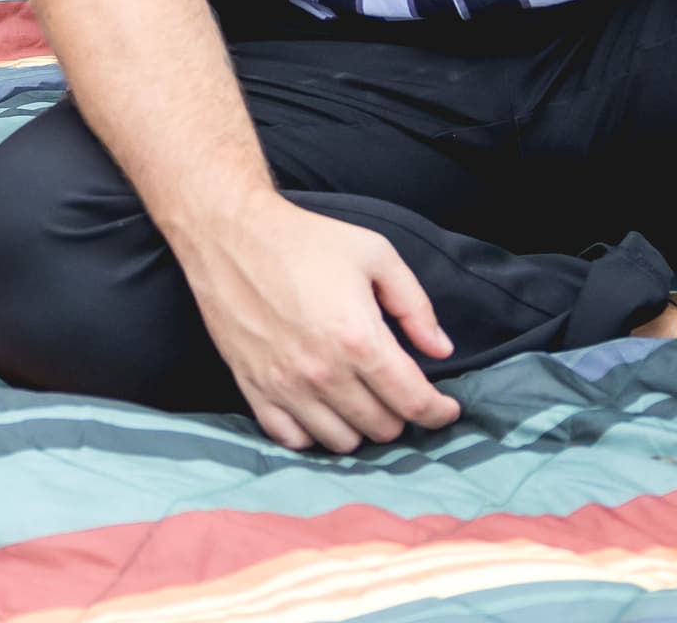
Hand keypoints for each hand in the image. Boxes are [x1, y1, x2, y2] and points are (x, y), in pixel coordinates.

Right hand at [182, 198, 459, 453]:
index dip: (438, 412)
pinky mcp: (254, 389)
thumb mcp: (375, 254)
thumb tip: (440, 349)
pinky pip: (292, 440)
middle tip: (397, 391)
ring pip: (341, 442)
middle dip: (400, 413)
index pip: (413, 402)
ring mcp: (285, 386)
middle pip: (382, 428)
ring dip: (359, 427)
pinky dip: (313, 433)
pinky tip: (321, 409)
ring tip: (361, 400)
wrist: (231, 234)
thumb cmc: (305, 240)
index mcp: (359, 339)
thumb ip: (415, 306)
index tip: (445, 408)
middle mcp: (323, 373)